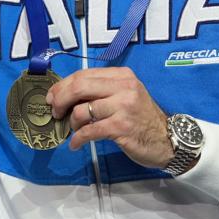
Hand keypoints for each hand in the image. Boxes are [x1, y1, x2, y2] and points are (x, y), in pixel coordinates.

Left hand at [46, 67, 173, 167]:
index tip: (52, 97)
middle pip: (79, 87)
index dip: (62, 85)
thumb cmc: (141, 118)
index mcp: (122, 76)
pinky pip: (89, 131)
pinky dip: (78, 139)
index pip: (83, 74)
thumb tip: (66, 94)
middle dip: (60, 100)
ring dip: (72, 123)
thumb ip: (101, 90)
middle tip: (55, 112)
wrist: (167, 139)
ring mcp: (123, 107)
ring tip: (75, 130)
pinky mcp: (121, 127)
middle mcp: (124, 87)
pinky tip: (76, 144)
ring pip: (82, 110)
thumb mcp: (125, 95)